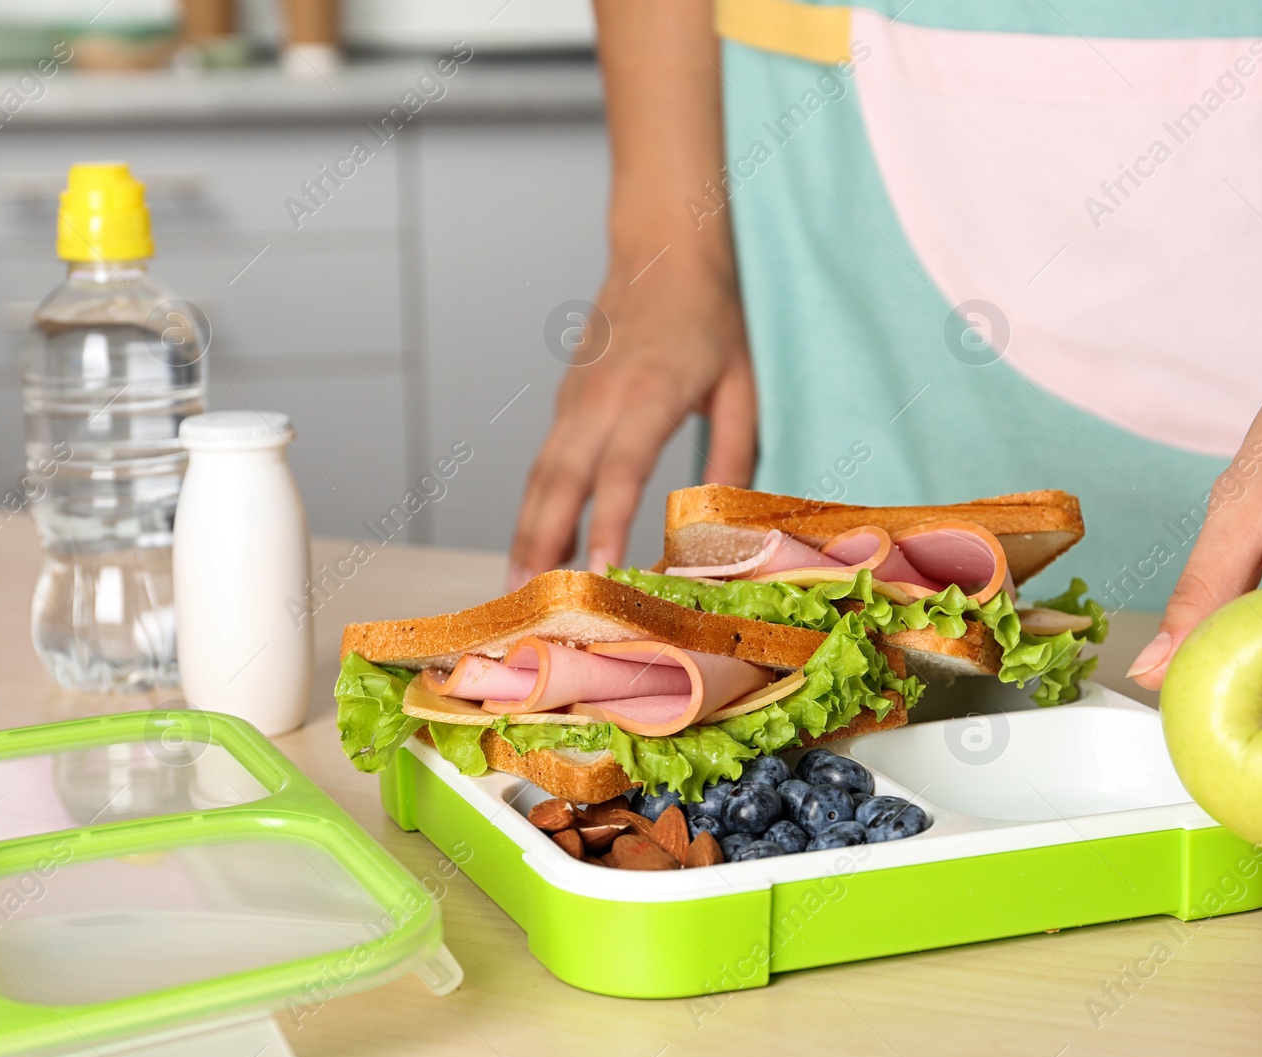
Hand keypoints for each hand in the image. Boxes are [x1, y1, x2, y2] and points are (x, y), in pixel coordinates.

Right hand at [508, 254, 755, 585]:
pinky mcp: (566, 401)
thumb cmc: (710, 316)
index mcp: (650, 393)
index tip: (599, 570)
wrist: (662, 249)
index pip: (621, 469)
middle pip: (560, 480)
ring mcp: (576, 398)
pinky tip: (540, 547)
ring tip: (518, 587)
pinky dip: (536, 507)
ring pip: (542, 475)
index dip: (607, 522)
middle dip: (542, 543)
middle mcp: (601, 398)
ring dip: (526, 531)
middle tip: (532, 600)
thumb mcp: (743, 382)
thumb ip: (737, 451)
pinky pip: (546, 463)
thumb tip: (726, 519)